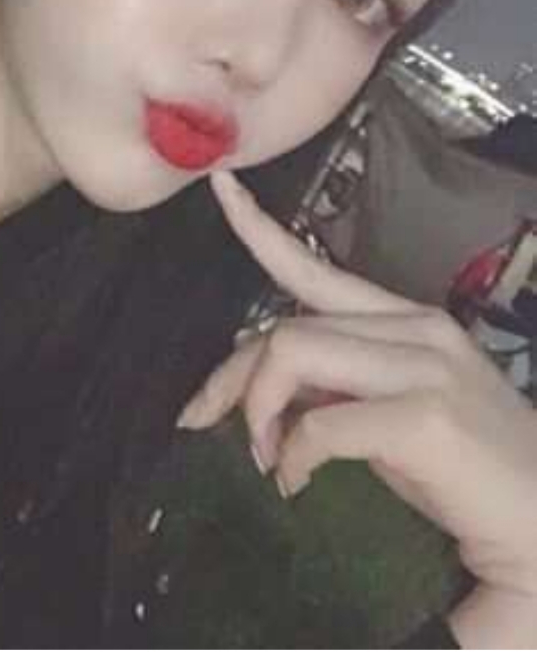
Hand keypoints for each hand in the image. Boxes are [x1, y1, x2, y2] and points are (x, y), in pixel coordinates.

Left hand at [176, 169, 536, 645]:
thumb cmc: (464, 471)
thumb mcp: (391, 411)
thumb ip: (336, 383)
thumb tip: (265, 386)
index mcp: (407, 318)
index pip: (315, 267)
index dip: (260, 228)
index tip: (220, 188)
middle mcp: (417, 328)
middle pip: (283, 326)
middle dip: (231, 379)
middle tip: (208, 425)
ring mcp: (425, 368)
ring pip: (291, 354)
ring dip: (258, 413)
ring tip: (269, 458)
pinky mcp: (425, 417)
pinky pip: (319, 423)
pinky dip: (292, 457)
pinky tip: (296, 483)